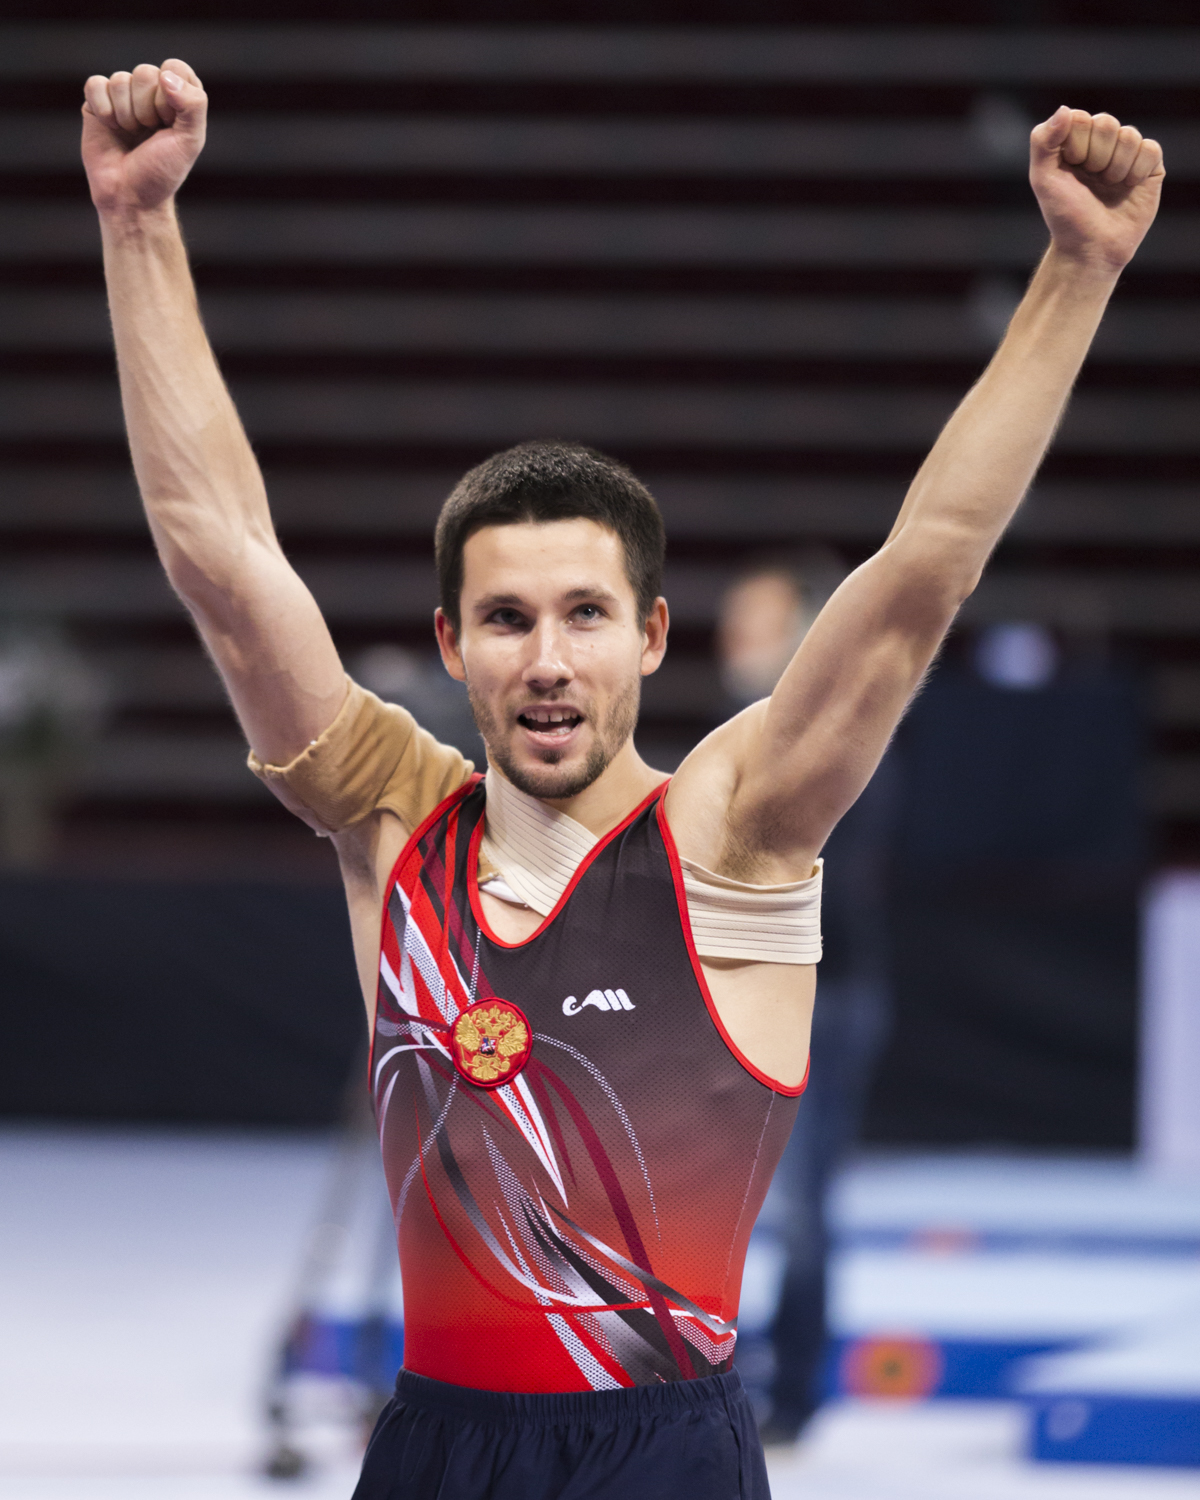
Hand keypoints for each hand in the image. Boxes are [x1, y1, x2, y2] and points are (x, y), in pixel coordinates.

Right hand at [82, 59, 206, 215]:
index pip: (174, 68)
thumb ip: (193, 105)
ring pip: (120, 80)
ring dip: (127, 115)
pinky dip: (104, 109)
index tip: (170, 123)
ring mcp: (122, 96)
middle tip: (148, 134)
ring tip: (130, 135)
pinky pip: (95, 84)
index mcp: (177, 96)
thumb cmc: (162, 171)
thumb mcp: (191, 141)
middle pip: (145, 72)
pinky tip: (110, 128)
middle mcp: (149, 92)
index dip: (171, 96)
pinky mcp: (96, 102)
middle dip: (147, 110)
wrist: (130, 197)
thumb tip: (166, 76)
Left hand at [1030, 106, 1164, 273]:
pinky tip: (1128, 187)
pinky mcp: (1149, 167)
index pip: (1080, 119)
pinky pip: (1150, 149)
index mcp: (1074, 142)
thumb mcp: (1042, 179)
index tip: (1070, 170)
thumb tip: (1065, 109)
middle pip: (1106, 124)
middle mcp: (1101, 144)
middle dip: (1096, 157)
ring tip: (1109, 187)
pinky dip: (1137, 170)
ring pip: (1129, 136)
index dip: (1075, 146)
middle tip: (1092, 180)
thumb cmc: (1064, 216)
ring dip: (1116, 167)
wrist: (1091, 248)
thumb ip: (1042, 141)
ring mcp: (1126, 154)